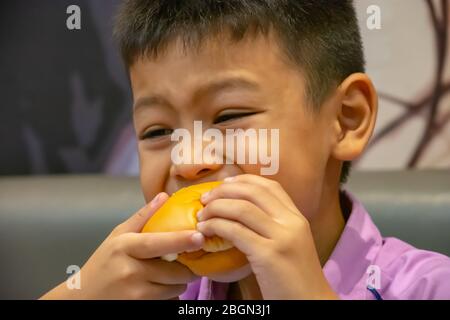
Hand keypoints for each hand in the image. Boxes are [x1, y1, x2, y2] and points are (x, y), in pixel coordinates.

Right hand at [40, 193, 204, 299]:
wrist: (82, 298)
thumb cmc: (103, 263)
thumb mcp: (118, 235)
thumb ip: (143, 217)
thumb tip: (164, 196)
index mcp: (125, 247)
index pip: (157, 243)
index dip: (180, 240)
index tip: (199, 237)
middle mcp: (130, 270)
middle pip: (174, 271)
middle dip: (186, 267)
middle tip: (184, 262)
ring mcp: (134, 293)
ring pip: (174, 288)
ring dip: (178, 282)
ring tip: (167, 275)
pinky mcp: (139, 307)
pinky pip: (167, 300)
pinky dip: (170, 294)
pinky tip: (158, 288)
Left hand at [197, 174, 338, 298]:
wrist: (310, 302)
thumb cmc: (295, 277)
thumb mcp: (290, 243)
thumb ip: (273, 226)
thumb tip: (240, 213)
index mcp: (297, 218)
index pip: (270, 186)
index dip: (244, 180)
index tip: (225, 184)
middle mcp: (291, 222)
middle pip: (253, 192)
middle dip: (224, 190)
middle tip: (205, 198)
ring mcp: (281, 237)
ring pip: (241, 208)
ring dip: (215, 208)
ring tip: (201, 215)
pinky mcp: (268, 254)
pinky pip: (235, 231)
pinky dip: (216, 226)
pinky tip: (205, 230)